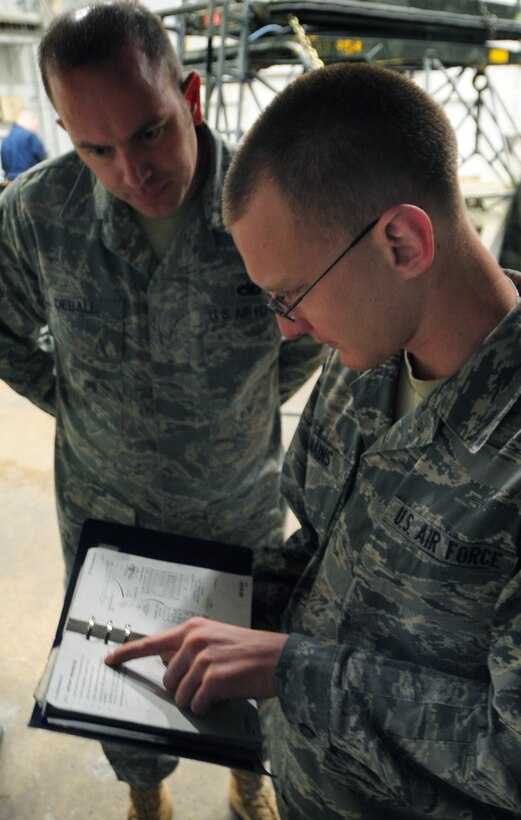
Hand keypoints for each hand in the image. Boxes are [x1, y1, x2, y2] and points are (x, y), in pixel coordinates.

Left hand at [105, 616, 287, 714]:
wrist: (280, 658)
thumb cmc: (250, 651)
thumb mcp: (217, 637)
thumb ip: (191, 648)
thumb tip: (169, 667)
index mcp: (193, 628)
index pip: (151, 642)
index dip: (127, 653)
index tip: (109, 659)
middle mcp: (194, 640)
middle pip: (167, 680)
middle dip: (183, 690)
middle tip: (209, 684)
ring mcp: (202, 659)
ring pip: (181, 696)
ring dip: (198, 700)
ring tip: (220, 689)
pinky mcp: (213, 679)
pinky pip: (197, 705)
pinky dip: (209, 708)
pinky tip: (224, 698)